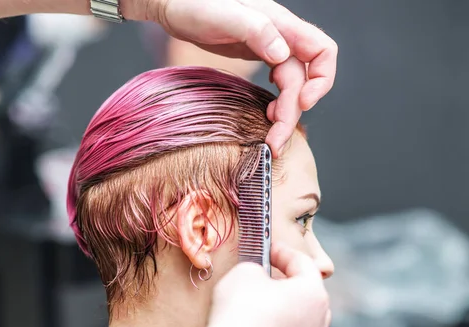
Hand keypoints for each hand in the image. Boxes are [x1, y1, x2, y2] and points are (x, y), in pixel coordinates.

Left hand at [142, 0, 337, 155]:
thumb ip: (256, 31)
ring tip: (270, 137)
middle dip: (293, 112)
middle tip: (275, 142)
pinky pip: (278, 83)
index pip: (322, 51)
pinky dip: (277, 103)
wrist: (174, 4)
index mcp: (280, 24)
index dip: (321, 80)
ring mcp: (269, 47)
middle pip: (304, 80)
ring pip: (291, 86)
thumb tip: (281, 54)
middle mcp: (281, 36)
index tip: (303, 103)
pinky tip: (266, 114)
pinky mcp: (256, 56)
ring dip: (285, 114)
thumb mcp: (224, 15)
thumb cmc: (195, 3)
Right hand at [204, 242, 330, 326]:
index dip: (282, 251)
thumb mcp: (243, 272)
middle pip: (305, 294)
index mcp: (313, 294)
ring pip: (297, 323)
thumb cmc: (240, 317)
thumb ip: (256, 267)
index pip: (303, 262)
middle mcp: (318, 324)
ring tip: (254, 308)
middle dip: (285, 283)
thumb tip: (256, 275)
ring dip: (280, 312)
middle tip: (263, 277)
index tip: (269, 249)